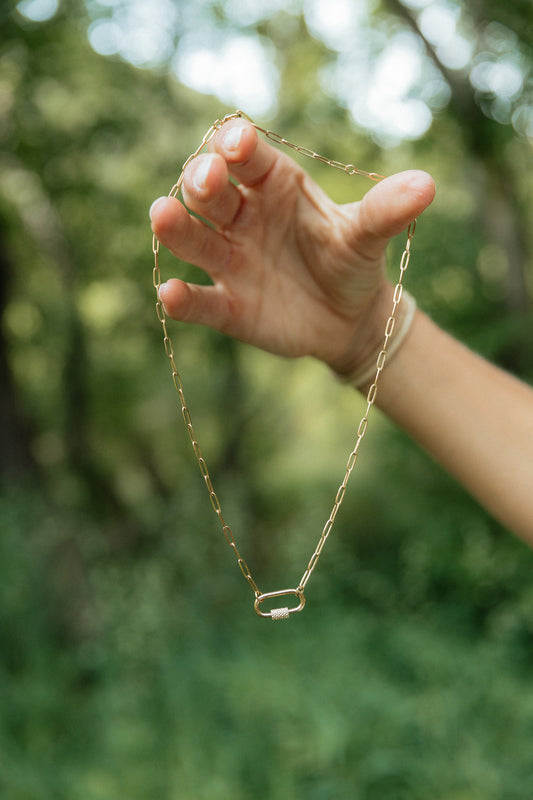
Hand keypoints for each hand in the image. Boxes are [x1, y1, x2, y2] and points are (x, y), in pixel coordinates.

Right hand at [150, 118, 434, 374]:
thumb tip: (426, 186)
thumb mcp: (368, 236)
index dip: (236, 146)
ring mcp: (232, 263)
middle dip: (203, 182)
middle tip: (206, 181)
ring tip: (161, 216)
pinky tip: (171, 293)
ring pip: (196, 241)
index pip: (247, 157)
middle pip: (211, 193)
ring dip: (177, 229)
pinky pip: (202, 303)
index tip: (238, 143)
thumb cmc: (352, 263)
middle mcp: (244, 219)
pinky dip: (183, 300)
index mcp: (273, 187)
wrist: (350, 319)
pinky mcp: (229, 308)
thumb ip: (387, 210)